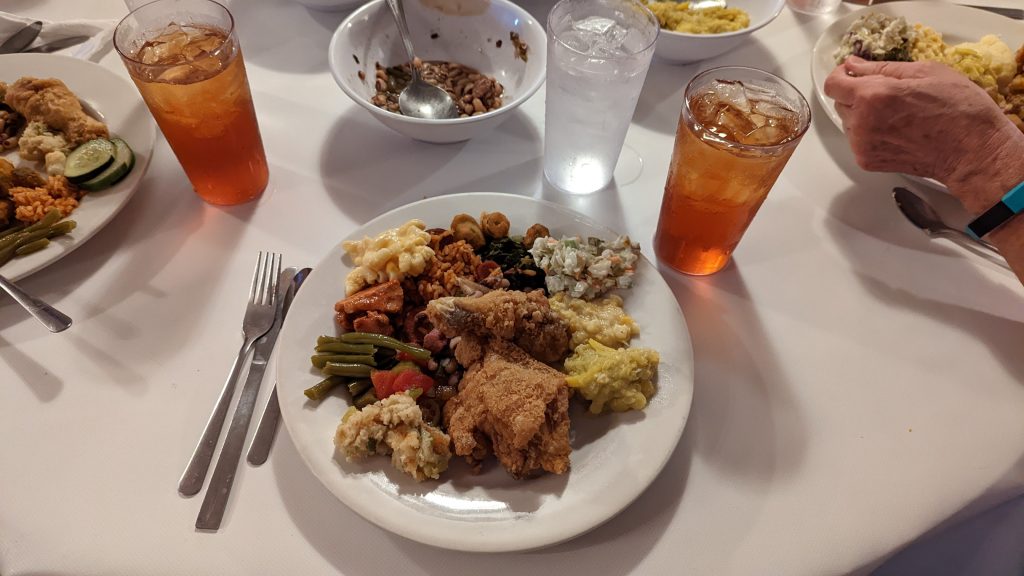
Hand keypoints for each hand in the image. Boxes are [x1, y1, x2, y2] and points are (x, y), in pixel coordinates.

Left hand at [824, 56, 1021, 206]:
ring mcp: (862, 145)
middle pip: (840, 102)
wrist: (971, 151)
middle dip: (856, 94)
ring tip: (896, 114)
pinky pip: (857, 141)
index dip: (841, 75)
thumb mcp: (925, 72)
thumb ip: (881, 68)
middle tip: (886, 93)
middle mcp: (861, 122)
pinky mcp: (866, 161)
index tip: (852, 72)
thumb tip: (853, 64)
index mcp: (873, 95)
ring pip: (848, 122)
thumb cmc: (957, 108)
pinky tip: (895, 131)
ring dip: (862, 115)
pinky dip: (869, 133)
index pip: (833, 84)